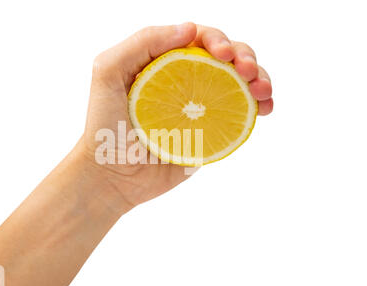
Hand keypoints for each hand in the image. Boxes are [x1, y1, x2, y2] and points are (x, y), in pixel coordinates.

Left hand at [78, 22, 272, 210]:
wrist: (113, 176)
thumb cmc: (104, 125)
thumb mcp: (108, 72)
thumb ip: (142, 42)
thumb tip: (190, 29)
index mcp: (164, 62)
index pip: (198, 39)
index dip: (217, 39)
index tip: (223, 54)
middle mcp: (185, 81)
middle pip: (225, 58)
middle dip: (244, 57)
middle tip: (247, 72)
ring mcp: (199, 107)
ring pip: (238, 83)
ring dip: (259, 79)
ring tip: (262, 91)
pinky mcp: (209, 133)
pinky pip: (239, 114)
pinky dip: (257, 106)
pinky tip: (263, 108)